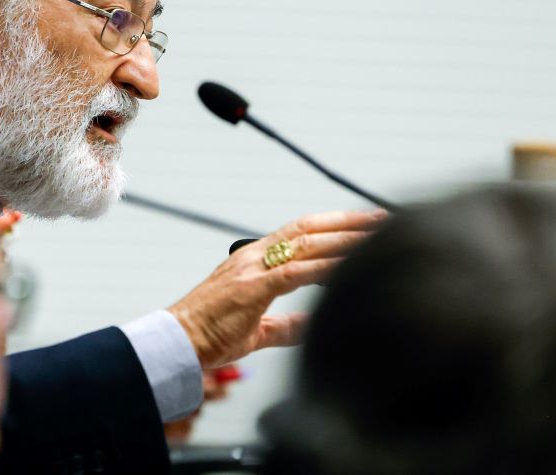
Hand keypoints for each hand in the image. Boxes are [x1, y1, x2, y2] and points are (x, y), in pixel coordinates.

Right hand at [168, 210, 385, 368]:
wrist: (177, 342)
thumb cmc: (208, 335)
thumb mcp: (256, 330)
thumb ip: (285, 326)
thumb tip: (312, 326)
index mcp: (254, 262)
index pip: (300, 233)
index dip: (334, 226)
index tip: (365, 224)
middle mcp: (254, 256)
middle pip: (309, 228)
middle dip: (348, 221)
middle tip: (384, 217)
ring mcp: (252, 268)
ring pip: (306, 243)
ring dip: (345, 237)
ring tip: (377, 232)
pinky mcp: (252, 287)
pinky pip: (296, 272)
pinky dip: (326, 267)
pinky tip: (350, 264)